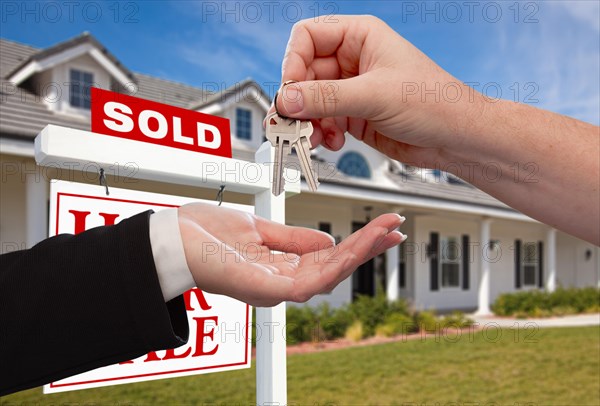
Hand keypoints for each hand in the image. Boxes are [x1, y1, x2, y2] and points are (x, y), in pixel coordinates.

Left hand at [177, 203, 404, 306]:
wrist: (170, 238)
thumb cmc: (206, 234)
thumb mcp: (258, 229)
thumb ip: (292, 238)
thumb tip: (327, 241)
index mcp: (281, 267)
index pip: (328, 257)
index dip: (357, 243)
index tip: (382, 226)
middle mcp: (281, 282)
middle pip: (335, 267)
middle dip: (368, 248)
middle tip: (396, 228)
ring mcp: (275, 289)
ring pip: (329, 275)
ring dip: (359, 254)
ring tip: (386, 233)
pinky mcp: (266, 290)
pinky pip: (310, 281)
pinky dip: (336, 265)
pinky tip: (355, 250)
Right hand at [271, 15, 482, 167]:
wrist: (455, 138)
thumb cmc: (435, 102)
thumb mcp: (375, 95)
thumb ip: (327, 98)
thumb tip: (288, 100)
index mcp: (360, 36)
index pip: (308, 37)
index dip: (293, 62)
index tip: (290, 90)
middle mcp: (352, 60)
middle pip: (304, 73)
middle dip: (298, 101)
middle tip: (292, 123)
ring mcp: (352, 89)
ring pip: (310, 101)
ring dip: (308, 122)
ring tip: (312, 138)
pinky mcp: (353, 115)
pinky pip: (323, 121)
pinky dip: (321, 134)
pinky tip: (333, 142)